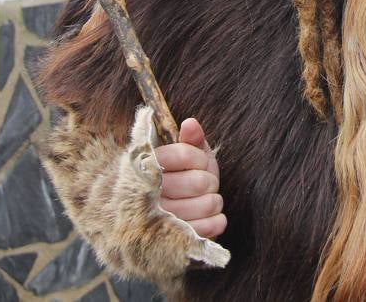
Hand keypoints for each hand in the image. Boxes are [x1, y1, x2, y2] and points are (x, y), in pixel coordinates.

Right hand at [154, 118, 225, 238]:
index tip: (198, 163)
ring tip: (203, 200)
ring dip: (213, 200)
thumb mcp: (182, 156)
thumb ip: (189, 139)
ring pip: (210, 204)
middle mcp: (151, 195)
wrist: (154, 220)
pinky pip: (212, 226)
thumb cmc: (176, 180)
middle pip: (201, 182)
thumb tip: (191, 124)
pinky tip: (207, 217)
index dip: (200, 158)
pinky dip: (217, 220)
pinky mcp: (176, 242)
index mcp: (148, 168)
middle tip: (203, 184)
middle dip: (209, 181)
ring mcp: (162, 221)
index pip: (185, 154)